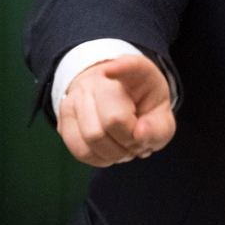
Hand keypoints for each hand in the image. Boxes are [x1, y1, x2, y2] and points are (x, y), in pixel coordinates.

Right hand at [56, 55, 175, 166]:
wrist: (118, 101)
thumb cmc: (142, 108)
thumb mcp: (161, 115)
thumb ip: (158, 128)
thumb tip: (139, 135)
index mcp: (132, 71)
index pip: (127, 66)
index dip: (119, 67)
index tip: (109, 71)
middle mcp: (98, 79)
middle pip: (112, 119)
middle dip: (129, 141)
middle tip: (136, 140)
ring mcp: (76, 97)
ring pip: (92, 137)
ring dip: (114, 153)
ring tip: (123, 145)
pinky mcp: (63, 118)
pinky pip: (80, 149)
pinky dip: (98, 158)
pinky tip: (108, 151)